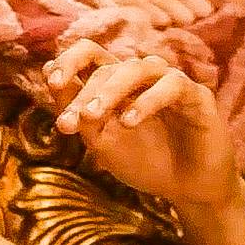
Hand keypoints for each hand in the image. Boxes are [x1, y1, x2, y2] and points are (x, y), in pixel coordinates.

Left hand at [44, 39, 238, 208]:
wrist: (187, 190)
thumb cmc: (144, 162)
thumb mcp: (102, 141)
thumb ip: (78, 111)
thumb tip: (48, 70)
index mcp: (116, 83)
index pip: (89, 54)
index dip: (68, 61)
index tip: (51, 82)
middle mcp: (142, 77)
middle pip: (107, 68)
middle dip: (84, 96)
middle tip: (70, 123)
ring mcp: (169, 82)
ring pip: (136, 68)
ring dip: (110, 91)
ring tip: (93, 117)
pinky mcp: (196, 95)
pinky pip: (171, 86)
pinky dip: (146, 101)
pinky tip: (128, 121)